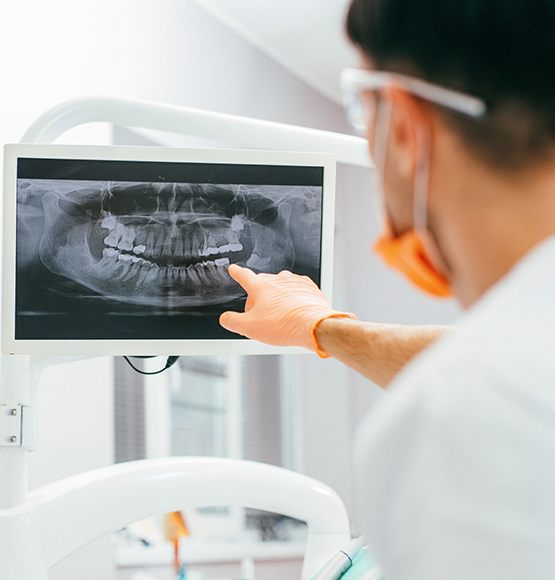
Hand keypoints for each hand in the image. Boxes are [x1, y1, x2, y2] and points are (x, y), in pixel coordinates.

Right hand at [219, 265, 338, 350]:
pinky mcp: (309, 288)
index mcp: (260, 286)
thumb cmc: (284, 325)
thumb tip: (226, 319)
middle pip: (263, 286)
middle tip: (261, 318)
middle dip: (259, 299)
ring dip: (277, 300)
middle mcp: (278, 280)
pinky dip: (293, 301)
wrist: (314, 325)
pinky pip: (296, 292)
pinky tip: (294, 314)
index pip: (244, 276)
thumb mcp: (249, 328)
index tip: (234, 269)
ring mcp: (295, 282)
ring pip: (280, 289)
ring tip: (280, 319)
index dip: (237, 273)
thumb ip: (232, 321)